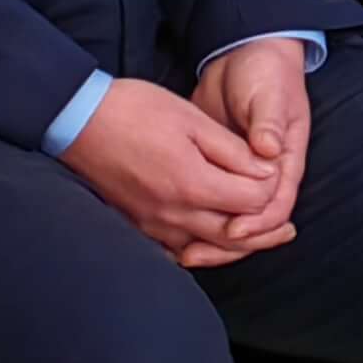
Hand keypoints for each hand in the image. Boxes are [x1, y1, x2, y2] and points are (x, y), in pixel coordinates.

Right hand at [58, 76, 288, 268]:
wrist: (76, 119)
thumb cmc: (135, 111)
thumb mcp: (194, 120)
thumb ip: (233, 152)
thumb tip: (266, 172)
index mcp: (191, 184)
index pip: (252, 203)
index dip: (270, 190)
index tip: (274, 176)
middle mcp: (171, 214)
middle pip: (234, 237)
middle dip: (264, 231)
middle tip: (286, 229)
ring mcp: (150, 225)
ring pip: (205, 249)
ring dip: (235, 246)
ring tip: (258, 236)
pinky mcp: (134, 226)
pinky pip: (175, 251)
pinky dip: (200, 249)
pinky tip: (211, 239)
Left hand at [193, 43, 313, 247]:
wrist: (250, 56)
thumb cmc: (265, 74)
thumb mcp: (269, 94)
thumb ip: (268, 123)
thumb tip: (270, 151)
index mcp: (285, 159)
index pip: (277, 204)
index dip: (257, 222)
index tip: (234, 228)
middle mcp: (267, 174)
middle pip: (255, 223)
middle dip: (229, 245)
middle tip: (197, 255)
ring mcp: (240, 174)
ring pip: (232, 220)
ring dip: (211, 242)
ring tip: (184, 255)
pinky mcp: (216, 169)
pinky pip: (210, 205)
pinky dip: (195, 223)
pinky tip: (173, 235)